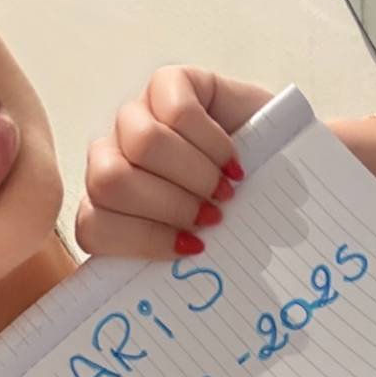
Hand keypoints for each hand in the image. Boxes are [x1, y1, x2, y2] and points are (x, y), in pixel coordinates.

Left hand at [74, 65, 272, 259]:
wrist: (283, 170)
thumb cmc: (239, 215)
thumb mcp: (202, 245)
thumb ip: (172, 260)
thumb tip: (162, 292)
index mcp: (106, 207)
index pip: (92, 227)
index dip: (143, 240)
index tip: (193, 247)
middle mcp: (112, 157)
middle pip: (110, 181)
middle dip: (169, 205)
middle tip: (213, 216)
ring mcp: (136, 116)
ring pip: (143, 143)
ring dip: (195, 174)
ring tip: (227, 190)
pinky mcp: (169, 84)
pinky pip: (178, 111)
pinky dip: (212, 143)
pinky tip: (233, 160)